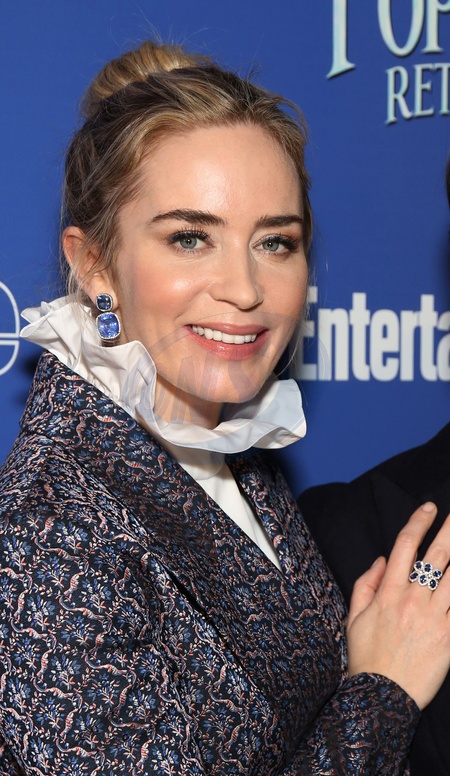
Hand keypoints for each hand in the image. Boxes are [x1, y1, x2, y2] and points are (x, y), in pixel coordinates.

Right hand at [347, 502, 449, 709]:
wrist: (381, 697)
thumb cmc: (366, 658)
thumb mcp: (354, 616)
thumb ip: (366, 583)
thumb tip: (384, 559)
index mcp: (389, 592)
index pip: (406, 546)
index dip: (418, 522)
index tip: (429, 508)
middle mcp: (413, 600)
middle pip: (437, 556)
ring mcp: (435, 618)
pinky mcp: (449, 638)